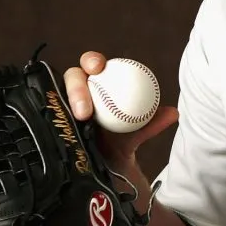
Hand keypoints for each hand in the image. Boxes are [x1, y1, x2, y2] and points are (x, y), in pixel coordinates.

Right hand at [63, 51, 177, 169]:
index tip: (98, 67)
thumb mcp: (137, 131)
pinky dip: (57, 119)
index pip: (92, 64)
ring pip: (59, 98)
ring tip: (81, 118)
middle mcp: (79, 92)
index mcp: (100, 83)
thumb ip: (153, 123)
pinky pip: (53, 117)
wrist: (109, 164)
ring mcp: (64, 106)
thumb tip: (173, 113)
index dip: (92, 61)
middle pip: (72, 78)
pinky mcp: (54, 120)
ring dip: (68, 105)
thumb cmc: (122, 138)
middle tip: (86, 106)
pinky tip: (64, 129)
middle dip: (76, 86)